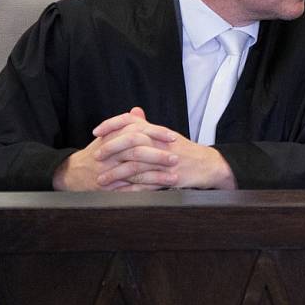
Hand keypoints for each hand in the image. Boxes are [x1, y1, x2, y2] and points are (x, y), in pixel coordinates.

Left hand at [53, 107, 236, 190]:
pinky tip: (118, 192)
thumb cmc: (185, 150)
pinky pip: (145, 184)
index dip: (112, 124)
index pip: (131, 121)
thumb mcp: (166, 134)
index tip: (96, 131)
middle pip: (131, 142)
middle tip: (96, 156)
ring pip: (136, 166)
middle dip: (111, 149)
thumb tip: (133, 113)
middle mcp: (160, 144)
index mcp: (158, 132)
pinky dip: (129, 189)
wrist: (208, 165)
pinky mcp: (169, 178)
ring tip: (101, 180)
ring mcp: (165, 162)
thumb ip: (147, 125)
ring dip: (116, 173)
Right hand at [53, 107, 178, 190]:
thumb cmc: (97, 153)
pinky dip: (146, 189)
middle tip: (176, 157)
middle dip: (158, 155)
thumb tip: (138, 111)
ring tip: (174, 176)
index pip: (136, 132)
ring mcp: (108, 171)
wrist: (73, 172)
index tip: (172, 137)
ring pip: (134, 171)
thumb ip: (124, 124)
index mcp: (112, 138)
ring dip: (156, 175)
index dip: (155, 134)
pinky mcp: (108, 187)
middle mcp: (109, 154)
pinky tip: (160, 190)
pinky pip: (129, 189)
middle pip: (136, 151)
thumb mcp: (108, 136)